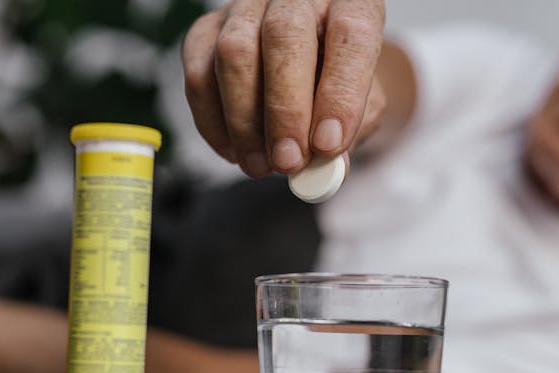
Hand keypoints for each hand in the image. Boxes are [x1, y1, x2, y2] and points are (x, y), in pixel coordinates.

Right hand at [182, 0, 385, 176]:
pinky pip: (199, 77)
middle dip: (285, 110)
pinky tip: (236, 151)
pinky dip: (215, 125)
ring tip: (262, 165)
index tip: (328, 145)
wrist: (306, 70)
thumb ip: (348, 136)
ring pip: (234, 54)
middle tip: (288, 161)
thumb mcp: (359, 111)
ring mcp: (245, 9)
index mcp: (350, 3)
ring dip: (245, 123)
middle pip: (284, 36)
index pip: (350, 36)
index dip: (340, 92)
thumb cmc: (335, 88)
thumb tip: (322, 170)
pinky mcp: (206, 31)